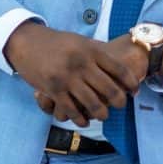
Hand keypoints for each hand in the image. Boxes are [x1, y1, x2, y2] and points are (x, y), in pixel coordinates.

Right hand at [4, 21, 138, 126]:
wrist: (27, 42)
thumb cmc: (57, 42)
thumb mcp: (80, 41)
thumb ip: (97, 52)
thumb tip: (118, 64)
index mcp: (90, 50)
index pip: (118, 68)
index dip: (130, 82)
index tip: (135, 90)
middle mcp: (81, 64)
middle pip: (109, 89)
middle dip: (119, 101)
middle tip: (121, 105)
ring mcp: (67, 78)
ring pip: (92, 103)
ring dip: (101, 113)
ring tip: (104, 115)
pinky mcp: (53, 90)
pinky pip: (71, 110)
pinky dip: (80, 119)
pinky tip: (84, 121)